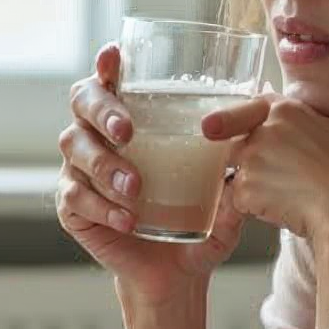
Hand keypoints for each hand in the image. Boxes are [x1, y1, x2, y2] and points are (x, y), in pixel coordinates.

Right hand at [56, 44, 247, 307]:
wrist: (175, 272)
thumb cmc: (197, 217)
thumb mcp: (223, 193)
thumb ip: (238, 169)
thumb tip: (255, 136)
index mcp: (128, 119)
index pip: (110, 81)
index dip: (106, 65)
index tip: (114, 56)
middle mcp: (96, 136)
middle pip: (82, 103)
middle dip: (103, 111)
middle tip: (128, 131)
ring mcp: (79, 170)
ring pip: (75, 149)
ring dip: (105, 164)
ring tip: (135, 187)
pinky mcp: (73, 208)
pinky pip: (76, 197)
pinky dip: (103, 206)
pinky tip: (129, 219)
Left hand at [205, 94, 328, 255]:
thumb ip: (300, 127)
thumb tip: (286, 136)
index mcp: (287, 109)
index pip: (250, 109)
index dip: (246, 125)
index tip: (246, 138)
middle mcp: (264, 128)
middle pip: (239, 144)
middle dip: (253, 163)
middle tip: (285, 180)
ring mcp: (252, 156)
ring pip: (241, 174)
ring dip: (258, 188)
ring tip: (293, 196)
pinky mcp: (245, 187)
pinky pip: (241, 201)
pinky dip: (258, 209)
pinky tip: (288, 208)